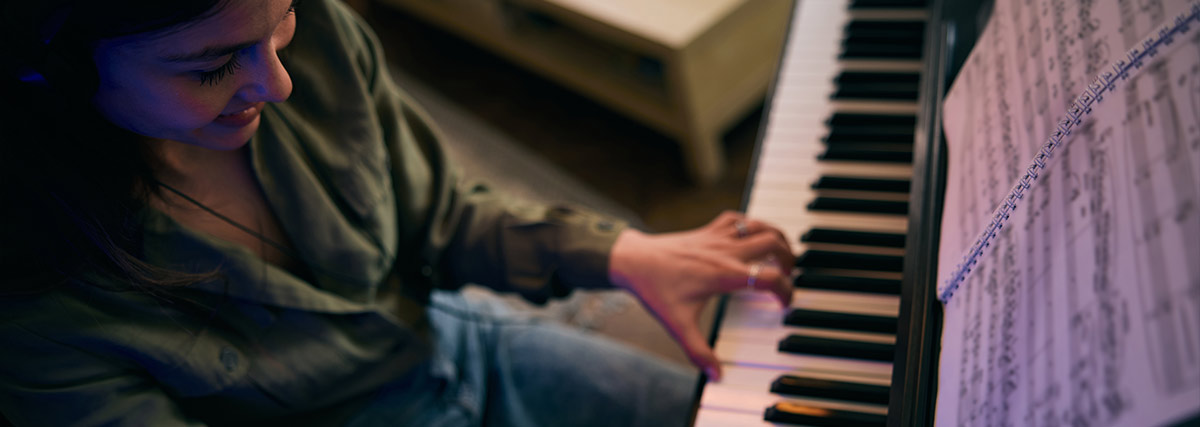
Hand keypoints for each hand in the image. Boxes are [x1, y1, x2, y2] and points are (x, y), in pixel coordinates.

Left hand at [608, 211, 794, 380]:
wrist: (633, 261)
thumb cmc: (655, 289)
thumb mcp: (678, 324)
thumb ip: (698, 351)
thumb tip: (716, 375)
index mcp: (725, 274)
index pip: (770, 277)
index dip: (786, 291)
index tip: (784, 304)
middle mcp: (726, 251)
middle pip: (774, 242)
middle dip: (789, 258)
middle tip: (789, 275)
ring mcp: (717, 237)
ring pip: (760, 225)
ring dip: (776, 236)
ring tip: (780, 254)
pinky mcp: (708, 229)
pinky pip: (738, 219)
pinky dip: (751, 224)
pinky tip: (751, 236)